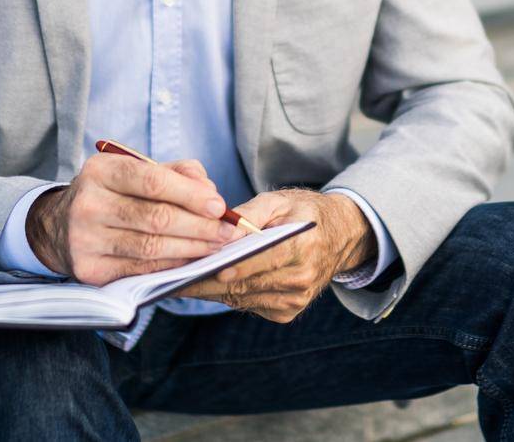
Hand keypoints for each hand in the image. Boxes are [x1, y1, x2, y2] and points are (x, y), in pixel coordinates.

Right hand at [26, 154, 236, 285]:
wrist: (61, 226)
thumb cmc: (113, 193)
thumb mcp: (138, 170)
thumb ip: (178, 173)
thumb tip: (209, 191)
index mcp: (100, 171)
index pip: (152, 181)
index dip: (191, 195)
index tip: (220, 206)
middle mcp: (88, 204)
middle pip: (156, 218)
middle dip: (199, 226)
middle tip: (227, 232)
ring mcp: (85, 240)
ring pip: (151, 248)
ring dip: (191, 249)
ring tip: (215, 246)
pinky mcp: (89, 270)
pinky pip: (141, 269)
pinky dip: (171, 265)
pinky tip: (190, 259)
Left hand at [181, 189, 374, 322]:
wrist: (341, 236)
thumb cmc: (306, 212)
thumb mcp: (281, 200)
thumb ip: (250, 213)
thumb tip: (219, 230)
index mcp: (302, 248)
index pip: (262, 261)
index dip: (232, 267)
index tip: (202, 268)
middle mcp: (300, 280)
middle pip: (245, 285)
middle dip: (206, 281)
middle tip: (172, 275)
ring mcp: (295, 300)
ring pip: (241, 298)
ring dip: (210, 290)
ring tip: (179, 280)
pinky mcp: (287, 312)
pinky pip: (248, 305)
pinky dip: (227, 294)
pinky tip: (206, 284)